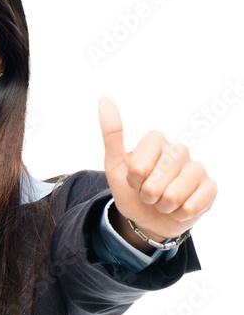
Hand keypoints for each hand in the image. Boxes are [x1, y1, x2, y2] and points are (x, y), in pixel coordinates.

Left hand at [97, 94, 216, 242]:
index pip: (139, 169)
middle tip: (149, 193)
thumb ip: (111, 134)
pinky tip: (179, 207)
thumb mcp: (115, 165)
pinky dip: (179, 214)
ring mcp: (197, 167)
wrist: (148, 217)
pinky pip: (190, 207)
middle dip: (147, 197)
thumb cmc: (131, 190)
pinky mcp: (210, 187)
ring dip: (162, 206)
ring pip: (173, 197)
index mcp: (156, 140)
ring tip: (163, 201)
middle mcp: (179, 149)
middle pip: (155, 185)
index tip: (135, 180)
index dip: (134, 182)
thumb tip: (103, 97)